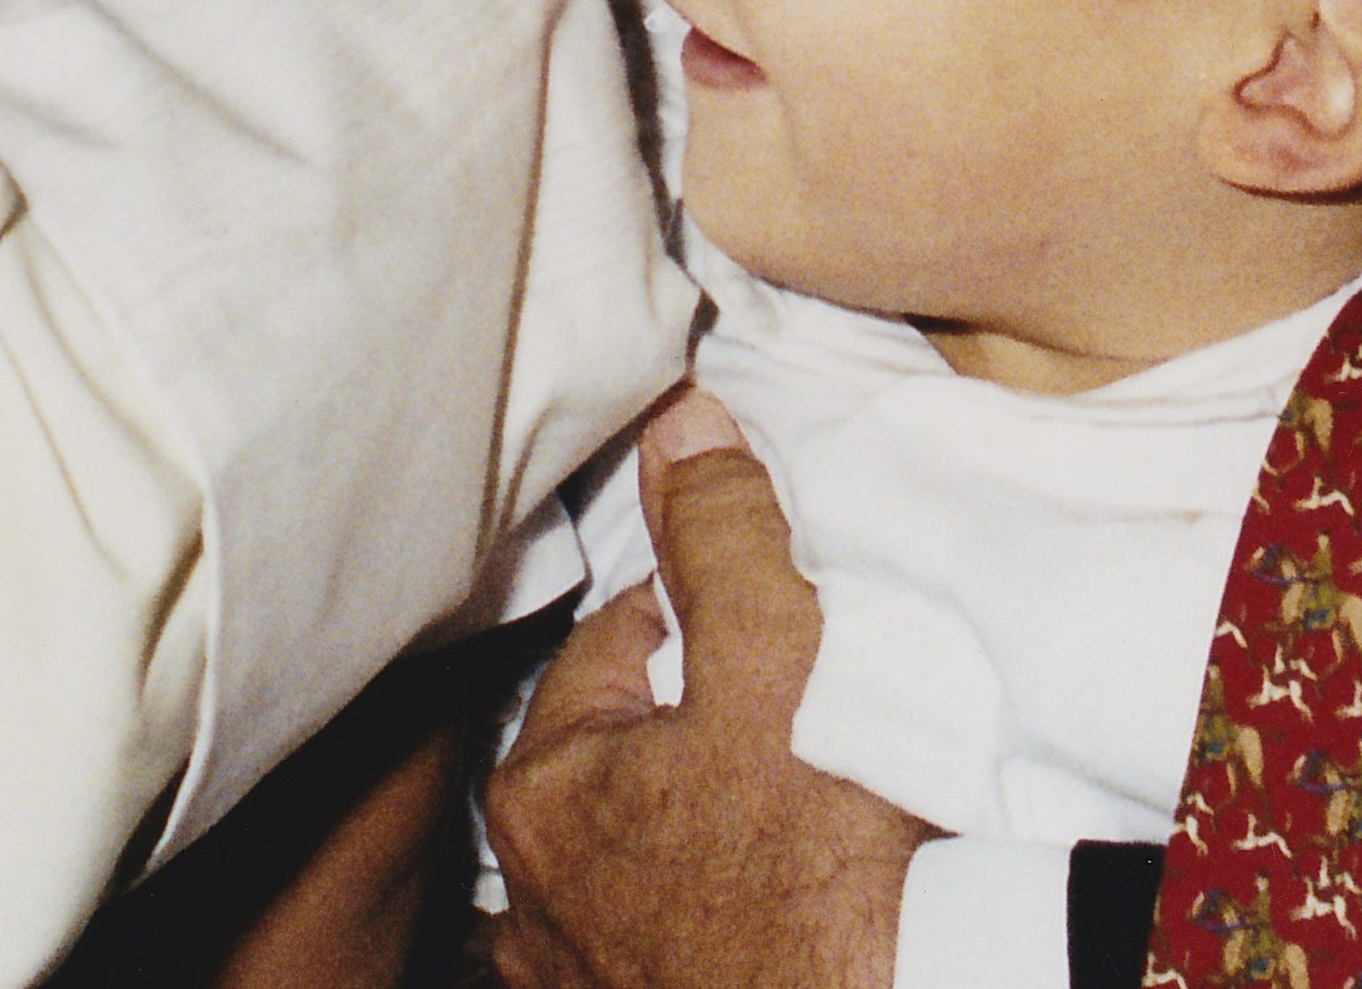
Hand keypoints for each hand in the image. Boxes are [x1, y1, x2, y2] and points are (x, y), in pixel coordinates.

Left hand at [486, 395, 926, 988]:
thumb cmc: (830, 868)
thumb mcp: (779, 657)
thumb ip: (722, 532)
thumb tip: (681, 427)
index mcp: (536, 795)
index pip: (616, 645)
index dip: (710, 621)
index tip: (783, 641)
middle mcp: (531, 904)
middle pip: (629, 752)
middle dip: (701, 728)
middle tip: (802, 733)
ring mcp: (586, 984)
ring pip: (652, 849)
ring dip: (708, 827)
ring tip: (804, 826)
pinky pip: (677, 936)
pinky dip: (721, 913)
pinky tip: (781, 906)